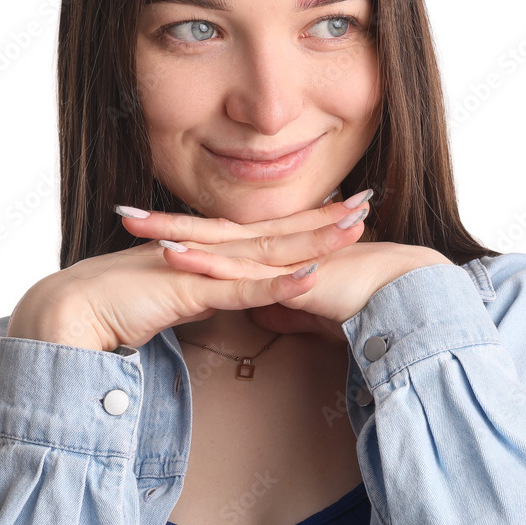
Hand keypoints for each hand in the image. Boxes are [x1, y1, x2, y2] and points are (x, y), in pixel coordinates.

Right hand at [5, 197, 374, 351]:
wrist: (72, 310)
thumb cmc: (116, 305)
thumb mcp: (172, 298)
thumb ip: (200, 294)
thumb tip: (219, 296)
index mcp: (207, 250)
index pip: (266, 233)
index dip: (306, 222)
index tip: (341, 211)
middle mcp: (209, 250)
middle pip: (277, 233)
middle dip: (325, 219)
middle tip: (369, 201)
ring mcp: (200, 266)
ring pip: (268, 253)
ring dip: (314, 242)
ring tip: (355, 228)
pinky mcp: (187, 289)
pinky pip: (240, 288)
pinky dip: (276, 284)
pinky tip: (309, 276)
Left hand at [120, 200, 452, 341]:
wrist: (402, 293)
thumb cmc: (364, 299)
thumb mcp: (312, 307)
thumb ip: (285, 306)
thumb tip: (263, 313)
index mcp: (273, 252)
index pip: (220, 237)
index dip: (185, 230)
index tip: (150, 225)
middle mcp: (270, 249)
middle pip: (209, 231)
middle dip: (165, 221)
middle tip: (123, 212)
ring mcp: (277, 260)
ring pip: (216, 244)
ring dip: (173, 233)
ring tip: (133, 223)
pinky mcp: (287, 278)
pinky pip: (239, 271)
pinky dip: (205, 263)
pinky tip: (175, 256)